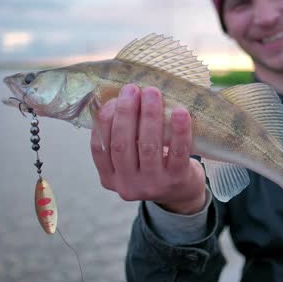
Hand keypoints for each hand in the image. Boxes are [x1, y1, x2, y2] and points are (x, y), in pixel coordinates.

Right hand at [90, 84, 206, 214]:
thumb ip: (122, 138)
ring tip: (152, 93)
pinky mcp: (177, 180)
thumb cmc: (152, 165)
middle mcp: (127, 185)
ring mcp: (152, 185)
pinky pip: (178, 152)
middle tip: (132, 89)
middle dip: (126, 113)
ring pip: (148, 146)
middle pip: (122, 145)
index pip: (100, 148)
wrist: (182, 192)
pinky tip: (180, 112)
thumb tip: (119, 97)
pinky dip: (179, 130)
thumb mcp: (130, 160)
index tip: (113, 99)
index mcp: (110, 178)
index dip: (104, 121)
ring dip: (150, 115)